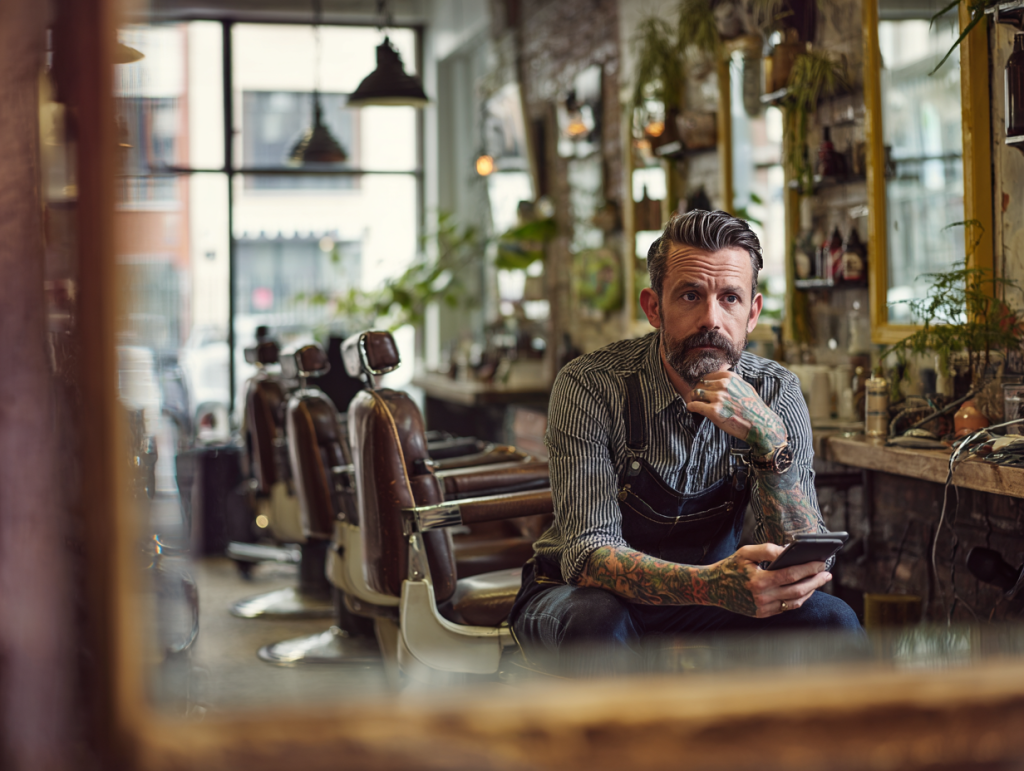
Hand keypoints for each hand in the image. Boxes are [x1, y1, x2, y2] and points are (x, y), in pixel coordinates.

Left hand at [686, 371, 786, 454]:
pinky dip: (691, 407)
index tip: (703, 391)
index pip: (707, 377)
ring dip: (693, 399)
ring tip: (695, 405)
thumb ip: (732, 382)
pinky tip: (692, 410)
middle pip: (700, 385)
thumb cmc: (753, 408)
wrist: (760, 425)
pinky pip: (694, 405)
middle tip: (698, 400)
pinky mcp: (713, 411)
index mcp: (730, 377)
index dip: (703, 385)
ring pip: (695, 394)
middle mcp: (723, 385)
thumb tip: (719, 379)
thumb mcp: (745, 387)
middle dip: (698, 392)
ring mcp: (718, 397)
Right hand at [698, 543, 831, 617]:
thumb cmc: (730, 567)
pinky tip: (805, 589)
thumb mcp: (745, 552)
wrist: (712, 588)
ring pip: (794, 601)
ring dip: (810, 591)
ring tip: (819, 580)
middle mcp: (761, 597)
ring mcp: (763, 608)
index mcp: (758, 581)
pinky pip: (786, 608)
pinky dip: (798, 599)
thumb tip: (788, 550)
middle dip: (815, 581)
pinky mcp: (762, 614)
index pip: (790, 575)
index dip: (808, 568)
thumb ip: (767, 549)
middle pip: (797, 590)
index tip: (820, 562)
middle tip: (826, 573)